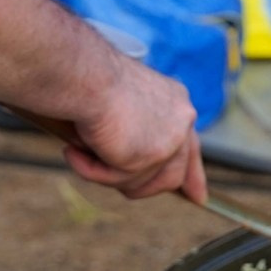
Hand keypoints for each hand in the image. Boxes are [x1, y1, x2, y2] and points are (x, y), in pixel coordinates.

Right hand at [63, 54, 206, 202]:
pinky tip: (74, 150)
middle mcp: (182, 120)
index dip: (193, 174)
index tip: (197, 196)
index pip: (190, 146)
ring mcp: (169, 141)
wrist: (86, 74)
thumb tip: (133, 160)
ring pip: (142, 183)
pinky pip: (115, 179)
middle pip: (172, 175)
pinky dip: (90, 169)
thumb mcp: (123, 105)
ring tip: (81, 152)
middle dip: (146, 187)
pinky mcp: (149, 157)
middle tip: (118, 185)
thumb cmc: (92, 80)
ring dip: (107, 174)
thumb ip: (137, 130)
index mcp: (177, 103)